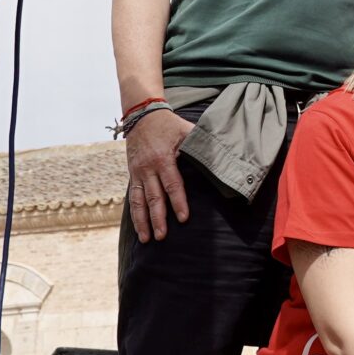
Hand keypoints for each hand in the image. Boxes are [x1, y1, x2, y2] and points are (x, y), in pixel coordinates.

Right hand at [125, 108, 194, 241]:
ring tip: (146, 239)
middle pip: (153, 197)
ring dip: (142, 221)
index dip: (178, 202)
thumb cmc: (169, 125)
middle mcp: (148, 168)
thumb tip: (220, 159)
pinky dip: (135, 213)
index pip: (172, 184)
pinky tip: (138, 227)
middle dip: (158, 218)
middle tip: (162, 236)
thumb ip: (200, 145)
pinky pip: (133, 197)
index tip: (184, 218)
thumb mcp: (187, 130)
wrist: (142, 115)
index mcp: (163, 158)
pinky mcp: (132, 174)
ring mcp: (138, 172)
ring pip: (139, 201)